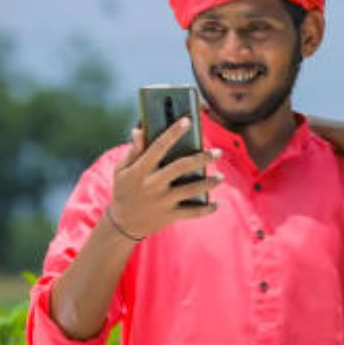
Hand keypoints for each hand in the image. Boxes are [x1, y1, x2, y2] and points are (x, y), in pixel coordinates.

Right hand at [107, 117, 223, 239]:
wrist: (122, 224)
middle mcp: (152, 184)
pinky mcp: (170, 215)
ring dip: (209, 183)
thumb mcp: (122, 170)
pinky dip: (207, 209)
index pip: (158, 147)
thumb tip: (139, 130)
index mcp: (140, 170)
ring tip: (221, 177)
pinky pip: (192, 212)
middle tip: (218, 152)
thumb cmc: (124, 190)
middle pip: (181, 167)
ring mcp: (162, 201)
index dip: (172, 132)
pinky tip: (217, 203)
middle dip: (201, 158)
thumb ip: (133, 151)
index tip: (187, 120)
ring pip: (191, 190)